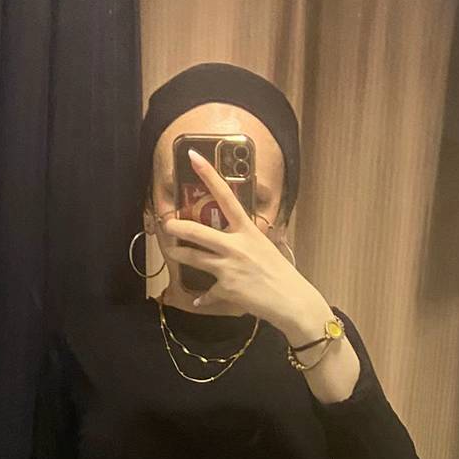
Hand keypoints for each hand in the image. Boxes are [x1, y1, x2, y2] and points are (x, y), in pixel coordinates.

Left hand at [156, 150, 332, 344]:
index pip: (225, 196)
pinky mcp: (226, 289)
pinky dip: (204, 298)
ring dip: (179, 254)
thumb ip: (247, 241)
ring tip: (171, 251)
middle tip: (166, 223)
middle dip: (176, 227)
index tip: (193, 156)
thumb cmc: (282, 274)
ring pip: (193, 258)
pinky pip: (208, 293)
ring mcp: (229, 268)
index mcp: (247, 231)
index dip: (208, 175)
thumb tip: (236, 240)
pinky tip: (200, 300)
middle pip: (197, 231)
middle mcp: (236, 246)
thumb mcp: (266, 248)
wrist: (292, 301)